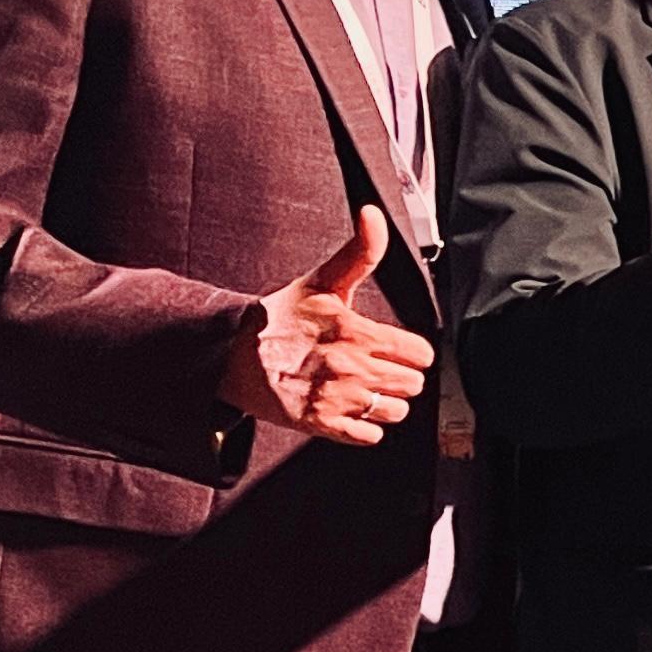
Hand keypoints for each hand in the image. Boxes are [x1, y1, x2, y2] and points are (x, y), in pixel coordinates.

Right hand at [225, 207, 434, 446]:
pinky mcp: (320, 425)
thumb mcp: (322, 280)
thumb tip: (372, 214)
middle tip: (376, 367)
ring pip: (396, 412)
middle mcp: (352, 368)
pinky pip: (369, 437)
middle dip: (400, 376)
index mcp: (358, 333)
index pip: (421, 354)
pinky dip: (364, 427)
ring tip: (361, 388)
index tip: (393, 349)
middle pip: (413, 385)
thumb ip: (360, 251)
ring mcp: (337, 399)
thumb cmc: (280, 318)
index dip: (411, 352)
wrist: (230, 353)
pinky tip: (347, 409)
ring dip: (384, 403)